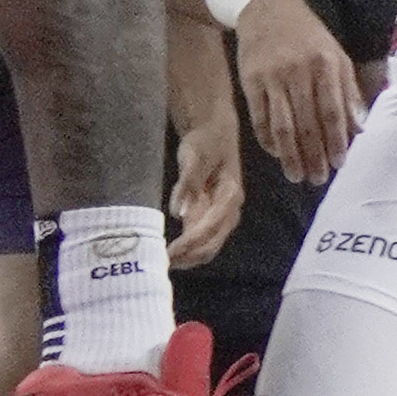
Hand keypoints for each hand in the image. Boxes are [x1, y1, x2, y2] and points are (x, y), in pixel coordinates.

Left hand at [164, 95, 243, 271]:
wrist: (214, 132)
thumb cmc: (205, 141)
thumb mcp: (194, 156)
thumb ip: (187, 183)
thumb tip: (177, 212)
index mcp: (231, 194)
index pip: (211, 225)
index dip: (191, 241)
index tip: (171, 252)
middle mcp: (231, 209)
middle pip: (214, 241)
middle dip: (191, 255)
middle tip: (165, 263)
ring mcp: (222, 215)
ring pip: (210, 245)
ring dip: (190, 257)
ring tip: (167, 263)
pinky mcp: (212, 216)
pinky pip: (203, 240)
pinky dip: (190, 250)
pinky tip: (174, 255)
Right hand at [232, 0, 365, 185]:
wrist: (266, 8)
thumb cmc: (308, 36)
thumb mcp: (336, 54)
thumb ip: (349, 90)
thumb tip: (360, 128)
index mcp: (324, 64)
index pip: (332, 110)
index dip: (336, 140)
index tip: (339, 163)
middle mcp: (298, 72)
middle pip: (306, 123)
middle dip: (314, 155)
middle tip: (318, 178)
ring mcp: (271, 78)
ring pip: (282, 126)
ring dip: (290, 156)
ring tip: (297, 176)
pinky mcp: (250, 82)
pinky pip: (259, 119)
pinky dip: (268, 141)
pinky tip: (276, 154)